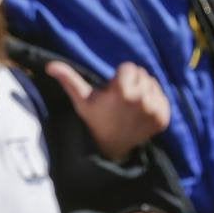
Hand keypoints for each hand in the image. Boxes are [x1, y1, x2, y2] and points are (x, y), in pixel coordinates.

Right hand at [47, 61, 170, 161]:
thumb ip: (69, 80)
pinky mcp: (163, 118)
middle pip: (143, 74)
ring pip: (153, 84)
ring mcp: (154, 110)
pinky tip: (141, 113)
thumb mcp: (81, 99)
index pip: (129, 68)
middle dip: (132, 83)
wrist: (111, 146)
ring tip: (131, 105)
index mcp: (123, 91)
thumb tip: (50, 66)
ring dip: (144, 91)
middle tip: (121, 100)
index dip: (119, 78)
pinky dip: (154, 102)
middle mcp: (142, 99)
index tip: (112, 92)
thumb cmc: (96, 119)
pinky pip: (163, 98)